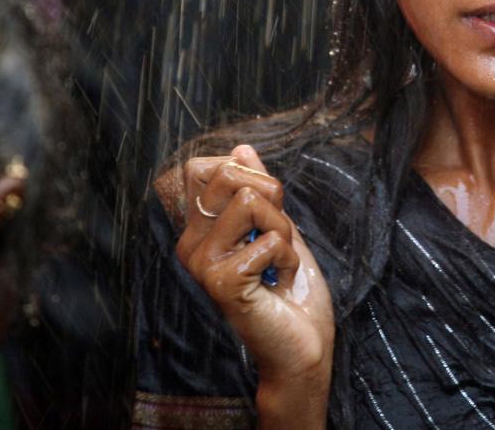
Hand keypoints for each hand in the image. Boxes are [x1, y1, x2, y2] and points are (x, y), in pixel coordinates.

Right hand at [175, 146, 333, 423]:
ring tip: (278, 264)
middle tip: (277, 237)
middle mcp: (190, 244)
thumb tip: (242, 147)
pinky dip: (288, 259)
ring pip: (251, 201)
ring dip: (283, 230)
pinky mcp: (220, 282)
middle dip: (272, 196)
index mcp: (199, 230)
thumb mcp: (279, 227)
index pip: (203, 167)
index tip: (265, 211)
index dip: (246, 173)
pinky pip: (269, 239)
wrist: (303, 347)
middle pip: (227, 173)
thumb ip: (259, 189)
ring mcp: (201, 263)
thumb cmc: (294, 292)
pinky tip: (279, 285)